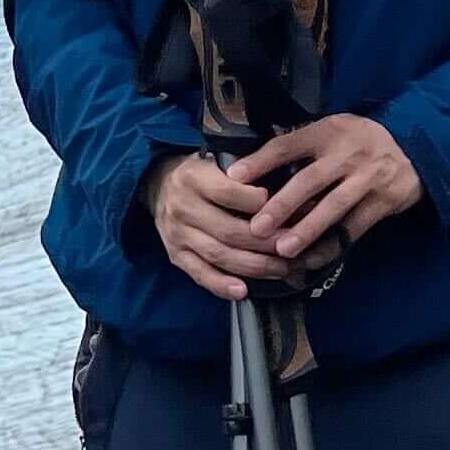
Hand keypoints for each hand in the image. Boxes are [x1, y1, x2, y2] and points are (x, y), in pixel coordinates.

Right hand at [146, 149, 294, 300]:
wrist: (158, 183)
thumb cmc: (200, 172)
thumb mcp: (216, 158)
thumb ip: (245, 171)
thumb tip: (286, 188)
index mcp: (193, 178)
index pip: (228, 192)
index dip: (259, 203)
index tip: (284, 208)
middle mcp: (182, 207)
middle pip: (228, 230)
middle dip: (265, 242)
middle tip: (291, 246)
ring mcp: (178, 234)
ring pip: (218, 254)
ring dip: (253, 265)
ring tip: (280, 269)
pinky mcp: (176, 254)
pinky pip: (199, 274)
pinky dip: (220, 285)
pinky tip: (242, 291)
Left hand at [233, 114, 421, 267]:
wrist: (414, 148)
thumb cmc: (358, 142)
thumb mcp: (331, 131)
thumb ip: (300, 144)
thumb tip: (253, 166)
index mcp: (328, 132)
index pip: (288, 145)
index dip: (260, 161)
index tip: (233, 177)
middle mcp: (347, 153)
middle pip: (310, 180)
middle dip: (282, 205)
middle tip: (257, 227)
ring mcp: (367, 178)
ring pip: (333, 207)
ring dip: (307, 230)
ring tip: (284, 249)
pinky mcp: (383, 201)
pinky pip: (354, 228)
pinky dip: (333, 245)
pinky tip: (312, 259)